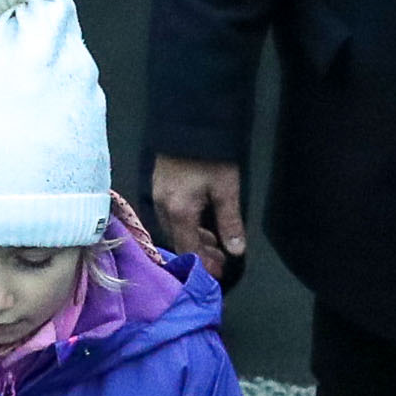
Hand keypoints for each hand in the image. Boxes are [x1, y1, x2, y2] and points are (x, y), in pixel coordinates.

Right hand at [150, 155, 247, 277]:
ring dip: (193, 239)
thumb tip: (236, 251)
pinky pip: (171, 215)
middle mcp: (163, 206)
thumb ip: (230, 222)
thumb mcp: (226, 189)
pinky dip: (186, 225)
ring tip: (215, 244)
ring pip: (174, 228)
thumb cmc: (209, 157)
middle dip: (199, 253)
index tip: (218, 274)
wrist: (189, 121)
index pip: (188, 249)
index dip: (203, 264)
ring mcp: (158, 195)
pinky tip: (201, 224)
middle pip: (178, 240)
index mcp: (179, 211)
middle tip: (220, 261)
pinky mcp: (159, 185)